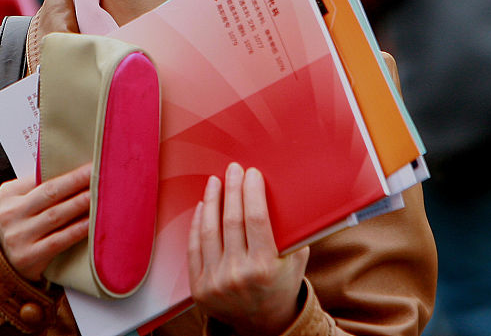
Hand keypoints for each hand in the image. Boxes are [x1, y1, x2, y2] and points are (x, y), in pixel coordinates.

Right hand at [0, 162, 91, 281]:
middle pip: (50, 193)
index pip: (40, 176)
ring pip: (56, 215)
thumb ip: (39, 186)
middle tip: (98, 171)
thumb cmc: (22, 224)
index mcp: (9, 194)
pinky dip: (77, 229)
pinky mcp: (29, 256)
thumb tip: (77, 171)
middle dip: (77, 181)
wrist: (4, 261)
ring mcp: (19, 236)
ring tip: (99, 194)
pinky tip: (91, 222)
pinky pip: (58, 240)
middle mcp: (10, 213)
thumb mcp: (20, 201)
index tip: (89, 164)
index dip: (67, 171)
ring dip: (80, 203)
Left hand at [188, 163, 309, 335]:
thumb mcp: (296, 259)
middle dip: (232, 189)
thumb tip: (285, 191)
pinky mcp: (199, 287)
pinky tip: (202, 206)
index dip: (251, 191)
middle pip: (231, 220)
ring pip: (209, 230)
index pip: (256, 218)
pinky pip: (194, 247)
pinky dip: (197, 223)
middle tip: (232, 169)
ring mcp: (216, 282)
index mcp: (266, 268)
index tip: (251, 173)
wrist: (264, 323)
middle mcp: (239, 275)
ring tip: (215, 182)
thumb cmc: (282, 283)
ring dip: (211, 201)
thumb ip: (290, 230)